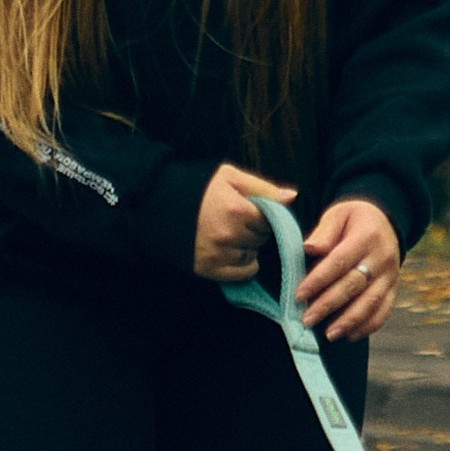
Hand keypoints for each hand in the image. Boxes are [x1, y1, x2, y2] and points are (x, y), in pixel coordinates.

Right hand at [193, 162, 296, 282]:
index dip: (262, 216)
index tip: (249, 210)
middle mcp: (229, 235)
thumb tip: (292, 197)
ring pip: (253, 256)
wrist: (157, 203)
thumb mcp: (230, 177)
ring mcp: (219, 254)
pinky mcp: (208, 268)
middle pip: (261, 239)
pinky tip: (230, 251)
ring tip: (228, 234)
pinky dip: (242, 264)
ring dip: (247, 247)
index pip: (270, 222)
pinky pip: (242, 273)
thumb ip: (263, 187)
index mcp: (237, 209)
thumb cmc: (196, 187)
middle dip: (254, 231)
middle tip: (236, 220)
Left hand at [298, 195, 401, 340]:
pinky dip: (367, 326)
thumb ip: (324, 232)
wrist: (385, 222)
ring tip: (328, 334)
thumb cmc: (353, 219)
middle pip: (353, 285)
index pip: (339, 261)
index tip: (299, 295)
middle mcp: (382, 257)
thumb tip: (309, 248)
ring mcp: (390, 275)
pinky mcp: (393, 289)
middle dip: (328, 305)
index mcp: (367, 236)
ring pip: (370, 302)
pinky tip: (349, 335)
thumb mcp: (338, 214)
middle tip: (307, 320)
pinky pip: (383, 311)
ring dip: (349, 321)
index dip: (318, 280)